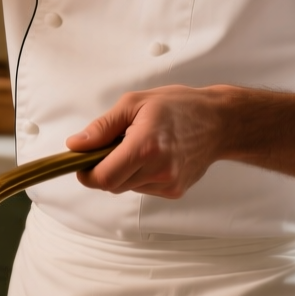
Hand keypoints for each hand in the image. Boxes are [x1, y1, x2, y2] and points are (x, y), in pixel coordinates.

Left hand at [65, 86, 229, 197]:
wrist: (219, 122)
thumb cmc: (178, 106)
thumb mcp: (133, 104)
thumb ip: (102, 128)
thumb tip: (76, 145)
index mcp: (146, 147)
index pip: (104, 178)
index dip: (87, 173)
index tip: (82, 161)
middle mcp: (159, 171)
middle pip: (112, 185)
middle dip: (104, 168)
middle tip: (114, 144)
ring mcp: (169, 184)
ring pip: (126, 187)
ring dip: (123, 171)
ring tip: (140, 145)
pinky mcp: (174, 191)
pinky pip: (142, 188)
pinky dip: (139, 174)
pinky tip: (153, 156)